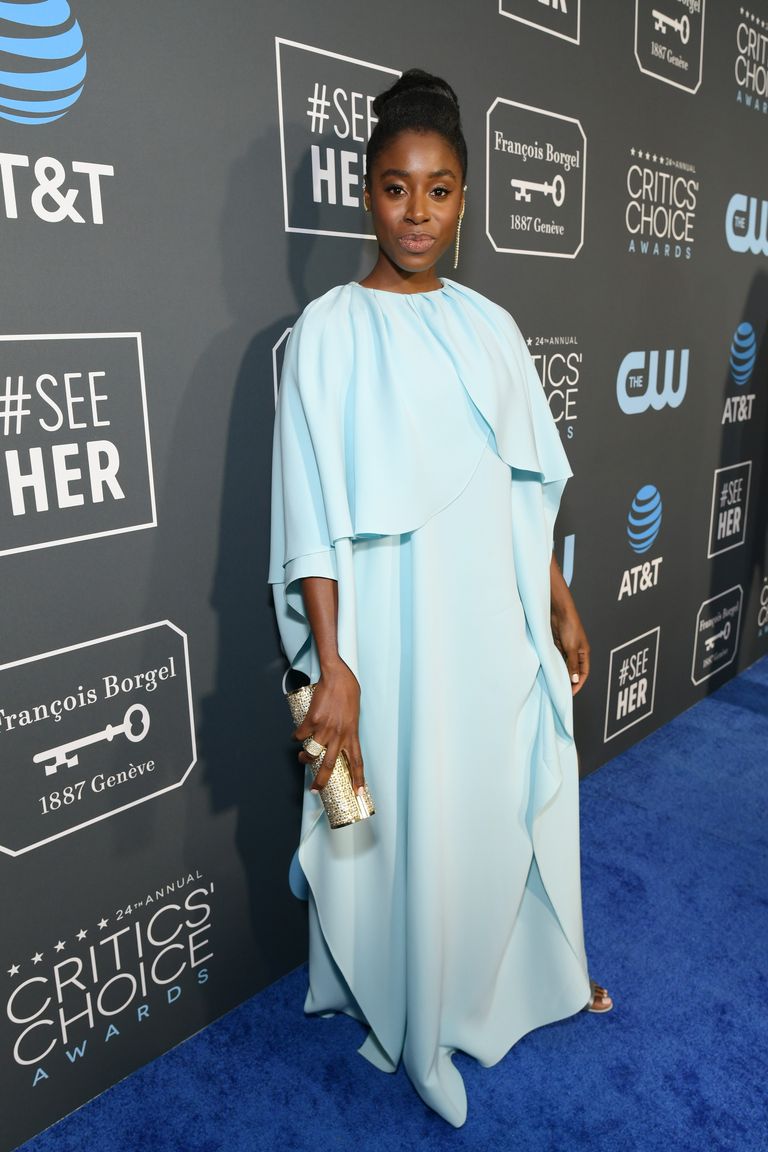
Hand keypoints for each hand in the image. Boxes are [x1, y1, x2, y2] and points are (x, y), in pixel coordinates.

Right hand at [292, 659, 364, 791]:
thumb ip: (348, 729)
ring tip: (302, 757)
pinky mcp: (312, 720)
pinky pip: (300, 735)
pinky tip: (296, 735)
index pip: (357, 762)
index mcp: (352, 734)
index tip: (358, 793)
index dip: (358, 779)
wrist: (337, 675)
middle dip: (321, 781)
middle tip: (315, 789)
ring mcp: (325, 728)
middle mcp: (339, 734)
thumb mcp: (354, 715)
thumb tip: (340, 738)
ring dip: (304, 758)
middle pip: (330, 765)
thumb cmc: (348, 691)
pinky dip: (296, 737)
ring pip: (311, 753)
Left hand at [551, 599, 589, 694]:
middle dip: (569, 681)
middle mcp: (576, 651)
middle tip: (561, 691)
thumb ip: (572, 664)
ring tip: (554, 683)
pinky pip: (556, 658)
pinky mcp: (557, 644)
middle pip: (574, 670)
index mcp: (584, 652)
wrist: (558, 611)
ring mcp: (566, 648)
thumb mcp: (571, 648)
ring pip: (564, 665)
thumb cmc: (569, 626)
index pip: (583, 673)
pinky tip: (549, 671)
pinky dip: (554, 665)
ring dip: (560, 673)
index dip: (578, 683)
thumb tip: (574, 680)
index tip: (571, 693)